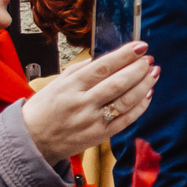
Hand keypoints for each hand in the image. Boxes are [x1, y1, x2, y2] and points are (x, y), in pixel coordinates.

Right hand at [21, 42, 156, 162]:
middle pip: (117, 84)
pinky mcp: (100, 136)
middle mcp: (82, 103)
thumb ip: (80, 70)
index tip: (140, 46)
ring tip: (153, 72)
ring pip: (125, 101)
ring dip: (143, 85)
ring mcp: (92, 121)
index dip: (124, 56)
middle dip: (137, 69)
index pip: (102, 67)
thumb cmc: (44, 108)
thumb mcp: (56, 84)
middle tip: (149, 59)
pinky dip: (140, 106)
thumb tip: (105, 59)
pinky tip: (147, 93)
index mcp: (70, 87)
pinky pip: (126, 120)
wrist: (33, 140)